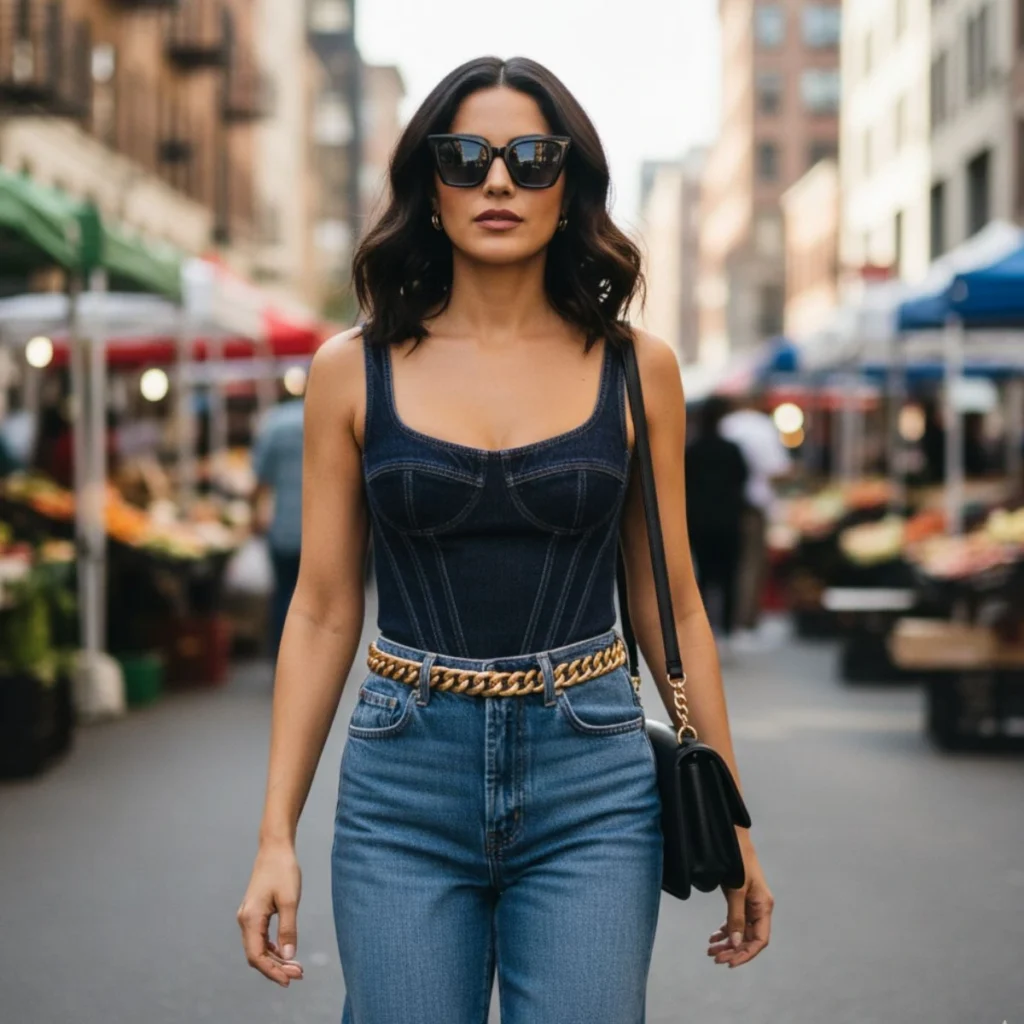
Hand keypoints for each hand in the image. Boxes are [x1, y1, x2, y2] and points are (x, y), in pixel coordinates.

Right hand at [237, 840, 304, 986]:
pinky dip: (272, 948)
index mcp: (251, 919)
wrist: (275, 848)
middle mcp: (245, 920)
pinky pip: (259, 938)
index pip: (257, 956)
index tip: (290, 980)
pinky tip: (285, 951)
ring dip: (275, 959)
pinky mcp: (254, 912)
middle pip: (256, 955)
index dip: (272, 971)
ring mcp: (248, 916)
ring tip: (296, 966)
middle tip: (299, 973)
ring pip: (258, 948)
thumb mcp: (290, 900)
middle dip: (276, 967)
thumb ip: (288, 929)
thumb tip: (289, 955)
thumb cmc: (283, 870)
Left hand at [707, 838, 773, 968]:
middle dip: (732, 949)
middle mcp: (759, 908)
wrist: (732, 837)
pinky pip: (734, 920)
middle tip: (714, 957)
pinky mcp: (739, 898)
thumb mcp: (737, 889)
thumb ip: (736, 917)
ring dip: (726, 942)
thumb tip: (734, 944)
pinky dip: (724, 930)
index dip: (746, 953)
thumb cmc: (738, 861)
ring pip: (739, 930)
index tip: (730, 962)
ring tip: (710, 950)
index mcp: (764, 907)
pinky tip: (713, 937)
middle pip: (748, 937)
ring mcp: (749, 903)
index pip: (759, 939)